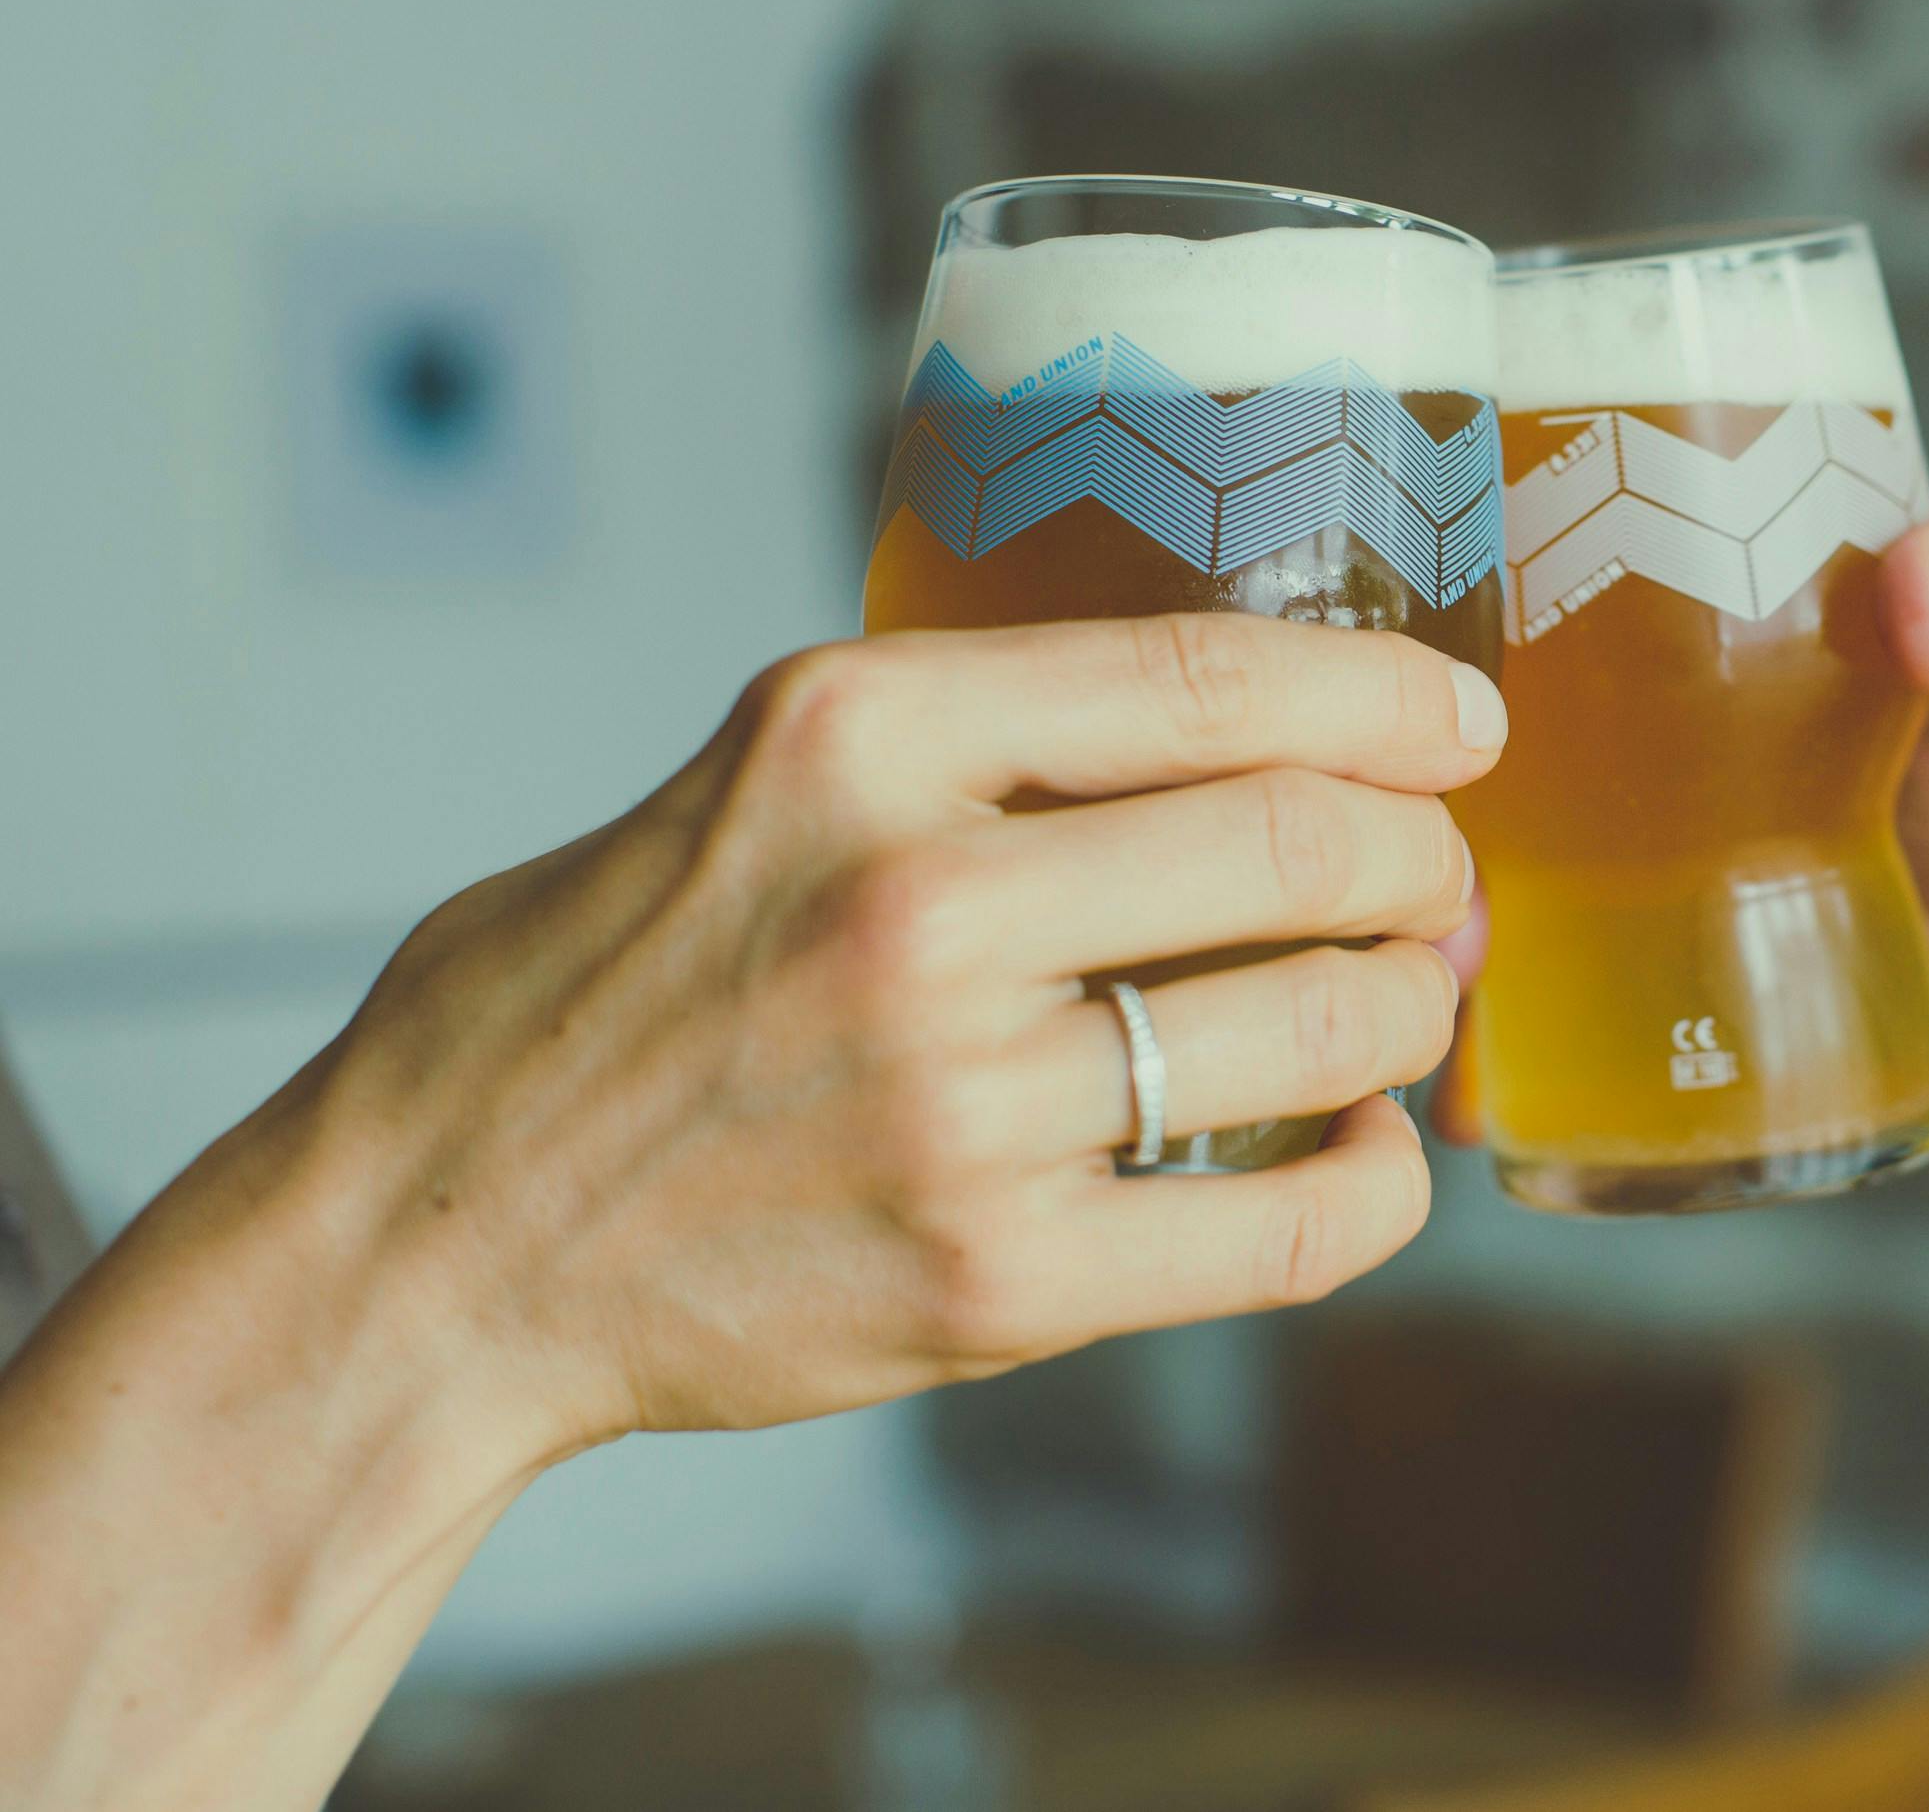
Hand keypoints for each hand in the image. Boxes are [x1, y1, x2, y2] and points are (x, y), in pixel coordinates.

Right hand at [286, 612, 1498, 1460]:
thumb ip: (974, 737)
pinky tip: (1368, 1152)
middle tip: (1438, 882)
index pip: (1209, 678)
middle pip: (1302, 844)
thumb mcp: (755, 773)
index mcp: (860, 736)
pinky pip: (1285, 1228)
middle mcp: (917, 904)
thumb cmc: (602, 990)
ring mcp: (958, 1104)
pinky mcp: (990, 1279)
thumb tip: (1247, 728)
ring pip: (1318, 1027)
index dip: (1385, 697)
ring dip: (1412, 1009)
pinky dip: (1375, 1186)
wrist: (438, 1241)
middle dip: (1420, 861)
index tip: (1462, 723)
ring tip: (1408, 1002)